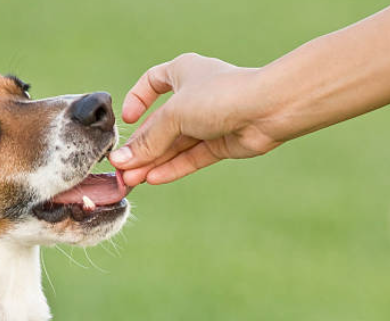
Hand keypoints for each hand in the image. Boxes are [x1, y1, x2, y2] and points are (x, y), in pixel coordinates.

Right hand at [109, 53, 280, 185]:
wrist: (267, 109)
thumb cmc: (221, 95)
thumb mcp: (174, 114)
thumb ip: (148, 141)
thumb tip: (122, 162)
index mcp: (183, 72)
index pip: (153, 82)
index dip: (138, 100)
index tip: (128, 121)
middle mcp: (195, 95)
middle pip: (161, 124)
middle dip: (141, 147)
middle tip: (122, 169)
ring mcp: (209, 121)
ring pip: (174, 144)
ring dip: (153, 162)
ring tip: (132, 180)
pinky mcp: (220, 143)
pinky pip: (190, 157)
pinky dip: (172, 168)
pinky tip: (153, 179)